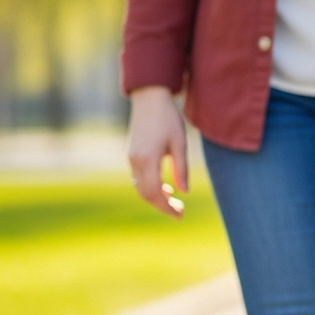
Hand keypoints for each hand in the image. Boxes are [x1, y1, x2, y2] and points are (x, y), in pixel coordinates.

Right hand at [127, 86, 188, 217]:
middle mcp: (135, 161)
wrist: (149, 99)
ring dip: (156, 197)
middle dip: (162, 206)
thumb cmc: (168, 119)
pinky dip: (150, 187)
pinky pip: (138, 178)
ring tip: (174, 201)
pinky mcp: (132, 154)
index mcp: (147, 159)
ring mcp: (131, 158)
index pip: (154, 193)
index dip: (166, 207)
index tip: (180, 215)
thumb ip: (181, 168)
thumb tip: (184, 191)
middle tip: (180, 212)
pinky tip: (166, 187)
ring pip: (140, 187)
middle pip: (145, 194)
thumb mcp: (180, 143)